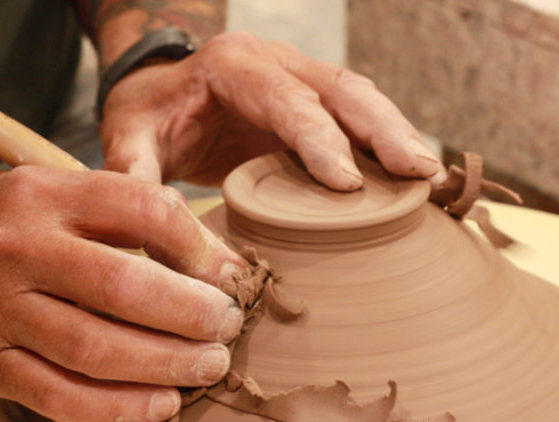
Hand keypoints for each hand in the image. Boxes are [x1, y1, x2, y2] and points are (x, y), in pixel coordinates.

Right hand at [0, 167, 244, 421]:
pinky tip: (163, 402)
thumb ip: (126, 217)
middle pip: (124, 287)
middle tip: (227, 327)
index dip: (199, 245)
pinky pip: (61, 396)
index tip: (225, 273)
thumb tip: (219, 265)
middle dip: (192, 314)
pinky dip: (120, 407)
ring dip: (167, 364)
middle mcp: (15, 247)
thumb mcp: (55, 191)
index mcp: (43, 193)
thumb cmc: (1, 221)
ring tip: (208, 365)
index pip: (143, 209)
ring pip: (96, 349)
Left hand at [98, 30, 442, 189]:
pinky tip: (413, 181)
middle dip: (383, 130)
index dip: (319, 139)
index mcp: (232, 65)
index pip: (285, 99)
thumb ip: (133, 171)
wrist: (161, 92)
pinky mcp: (317, 106)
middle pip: (342, 88)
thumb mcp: (128, 138)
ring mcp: (302, 79)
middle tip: (418, 173)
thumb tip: (142, 222)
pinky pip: (360, 120)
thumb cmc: (148, 115)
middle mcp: (276, 63)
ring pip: (362, 99)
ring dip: (398, 136)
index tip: (347, 183)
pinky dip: (388, 147)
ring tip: (430, 179)